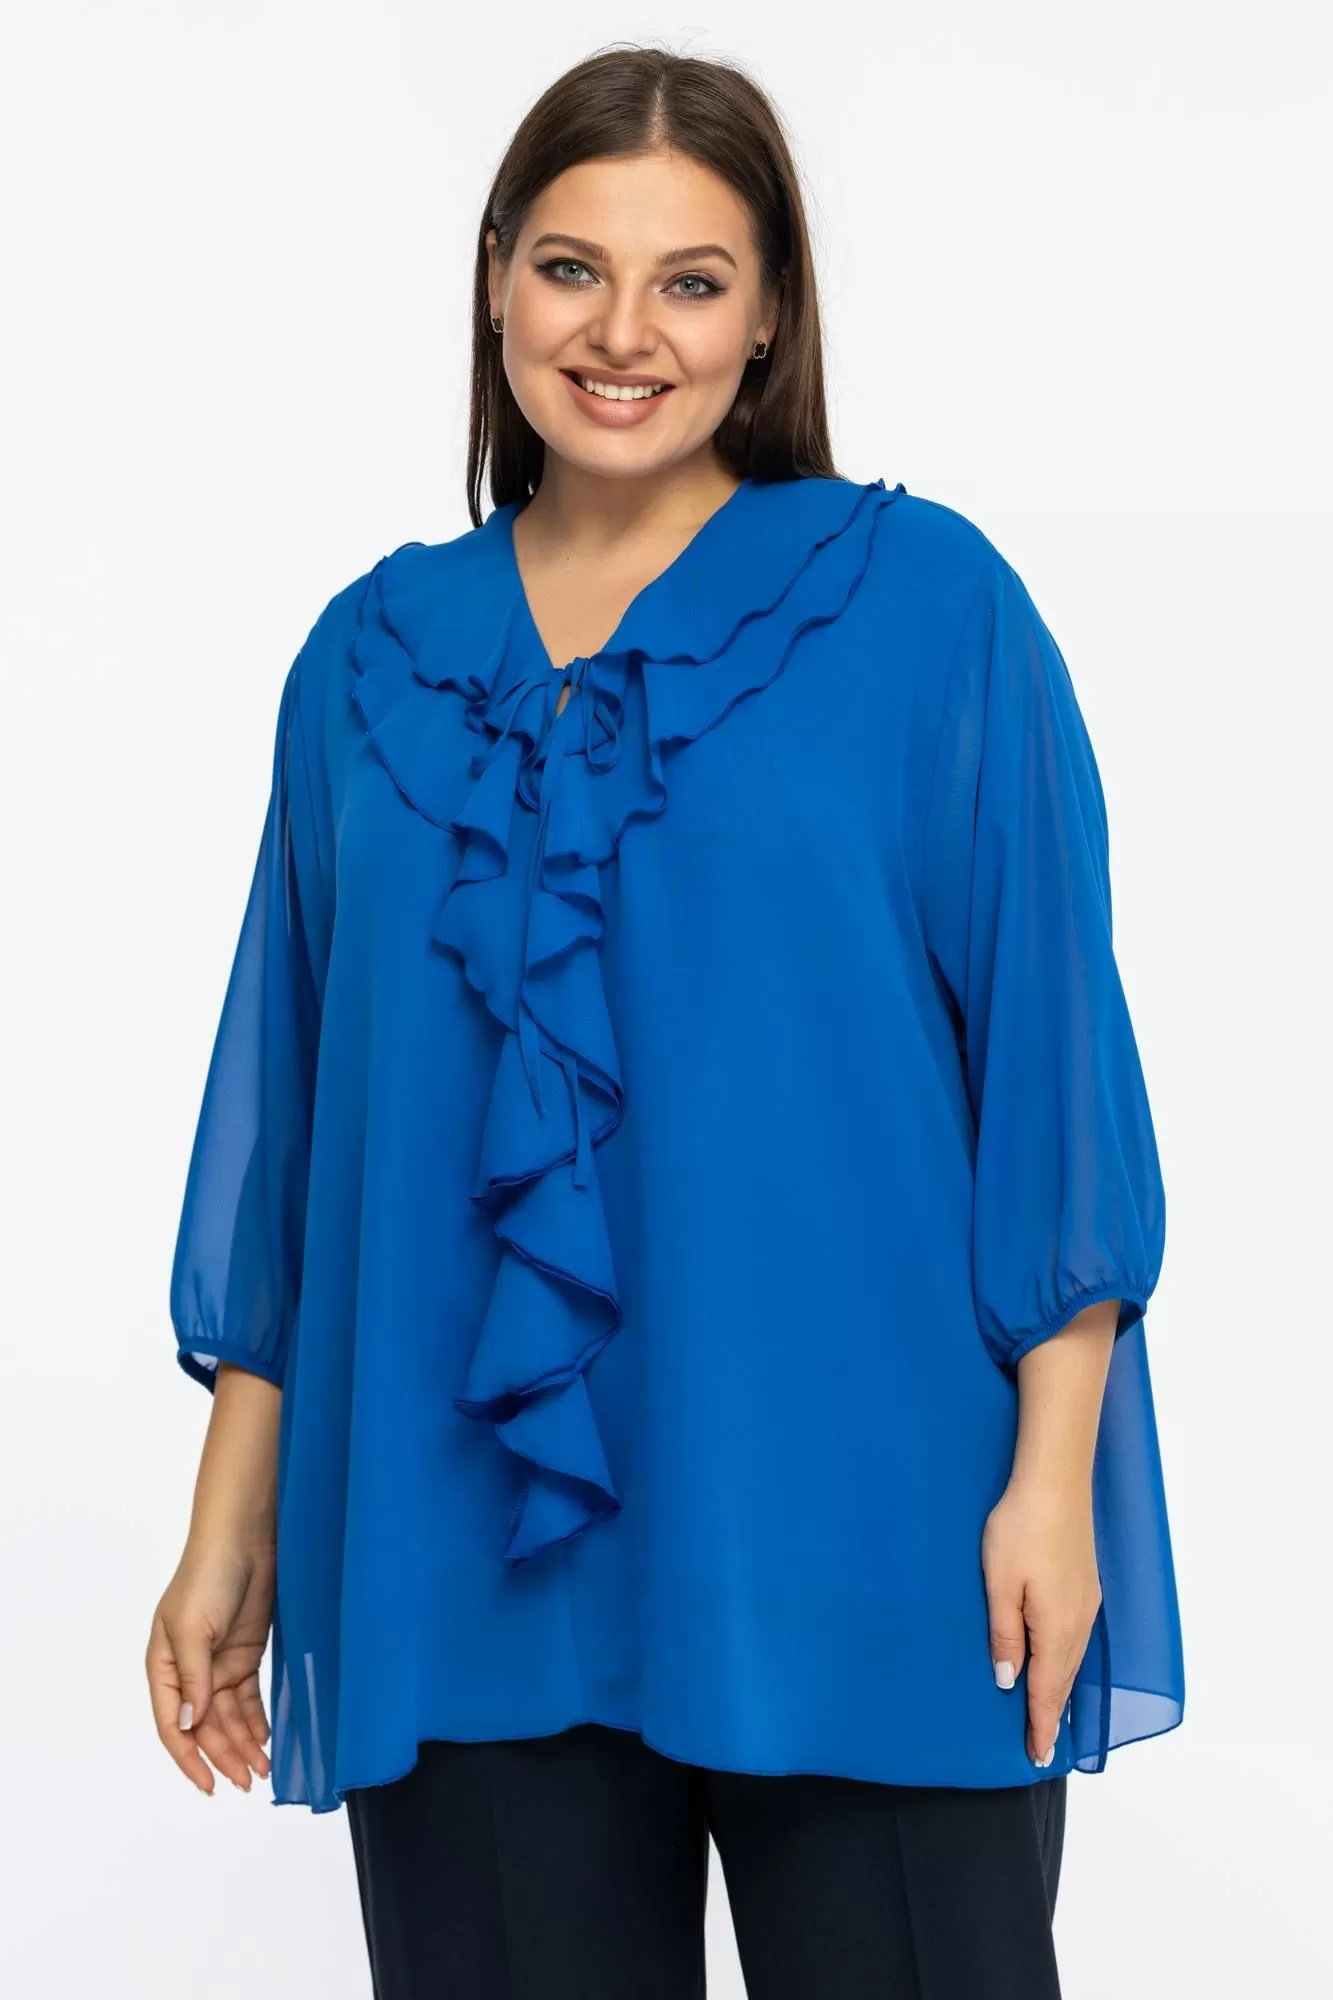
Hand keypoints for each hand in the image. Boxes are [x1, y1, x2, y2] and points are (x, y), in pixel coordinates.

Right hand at [146, 1533, 275, 1795]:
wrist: (245, 1540)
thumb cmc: (207, 1576)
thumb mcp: (192, 1629)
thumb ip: (192, 1679)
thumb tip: (189, 1724)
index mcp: (164, 1667)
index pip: (173, 1726)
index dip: (189, 1758)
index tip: (209, 1784)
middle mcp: (189, 1673)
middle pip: (205, 1728)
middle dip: (225, 1757)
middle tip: (249, 1781)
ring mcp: (218, 1665)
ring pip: (228, 1718)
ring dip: (243, 1744)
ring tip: (263, 1770)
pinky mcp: (245, 1655)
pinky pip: (247, 1699)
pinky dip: (255, 1721)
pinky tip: (266, 1739)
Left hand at [981, 1473, 1102, 1765]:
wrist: (1056, 1483)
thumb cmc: (1021, 1530)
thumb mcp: (1000, 1584)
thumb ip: (1005, 1635)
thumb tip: (1008, 1682)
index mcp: (1056, 1629)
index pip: (1047, 1690)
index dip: (1042, 1725)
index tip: (1037, 1756)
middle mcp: (1078, 1622)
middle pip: (1064, 1680)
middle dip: (1053, 1715)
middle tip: (1044, 1748)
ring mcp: (1086, 1603)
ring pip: (1073, 1659)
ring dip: (1061, 1690)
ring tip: (1051, 1715)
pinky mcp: (1085, 1585)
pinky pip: (1077, 1639)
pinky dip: (1067, 1663)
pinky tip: (1059, 1662)